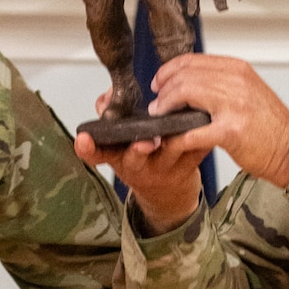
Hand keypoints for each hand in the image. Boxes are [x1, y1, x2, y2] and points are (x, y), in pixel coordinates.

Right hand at [75, 98, 208, 233]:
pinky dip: (202, 132)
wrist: (168, 193)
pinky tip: (205, 119)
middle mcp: (138, 166)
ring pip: (171, 149)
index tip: (83, 139)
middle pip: (135, 157)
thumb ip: (110, 115)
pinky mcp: (189, 167)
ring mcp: (164, 168)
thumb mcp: (119, 142)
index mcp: (117, 157)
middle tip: (145, 141)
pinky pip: (197, 147)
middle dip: (139, 148)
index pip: (97, 154)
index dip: (88, 148)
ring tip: (180, 123)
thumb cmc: (142, 159)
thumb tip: (108, 95)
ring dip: (175, 136)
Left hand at [148, 56, 288, 186]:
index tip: (159, 83)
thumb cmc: (270, 126)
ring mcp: (233, 105)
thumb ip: (221, 84)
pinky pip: (193, 131)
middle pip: (185, 76)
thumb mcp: (248, 91)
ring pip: (185, 95)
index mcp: (237, 69)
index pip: (193, 61)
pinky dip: (178, 136)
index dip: (169, 70)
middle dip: (164, 91)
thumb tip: (189, 84)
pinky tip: (173, 140)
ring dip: (166, 108)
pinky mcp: (230, 131)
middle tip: (157, 105)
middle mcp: (236, 82)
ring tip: (161, 119)